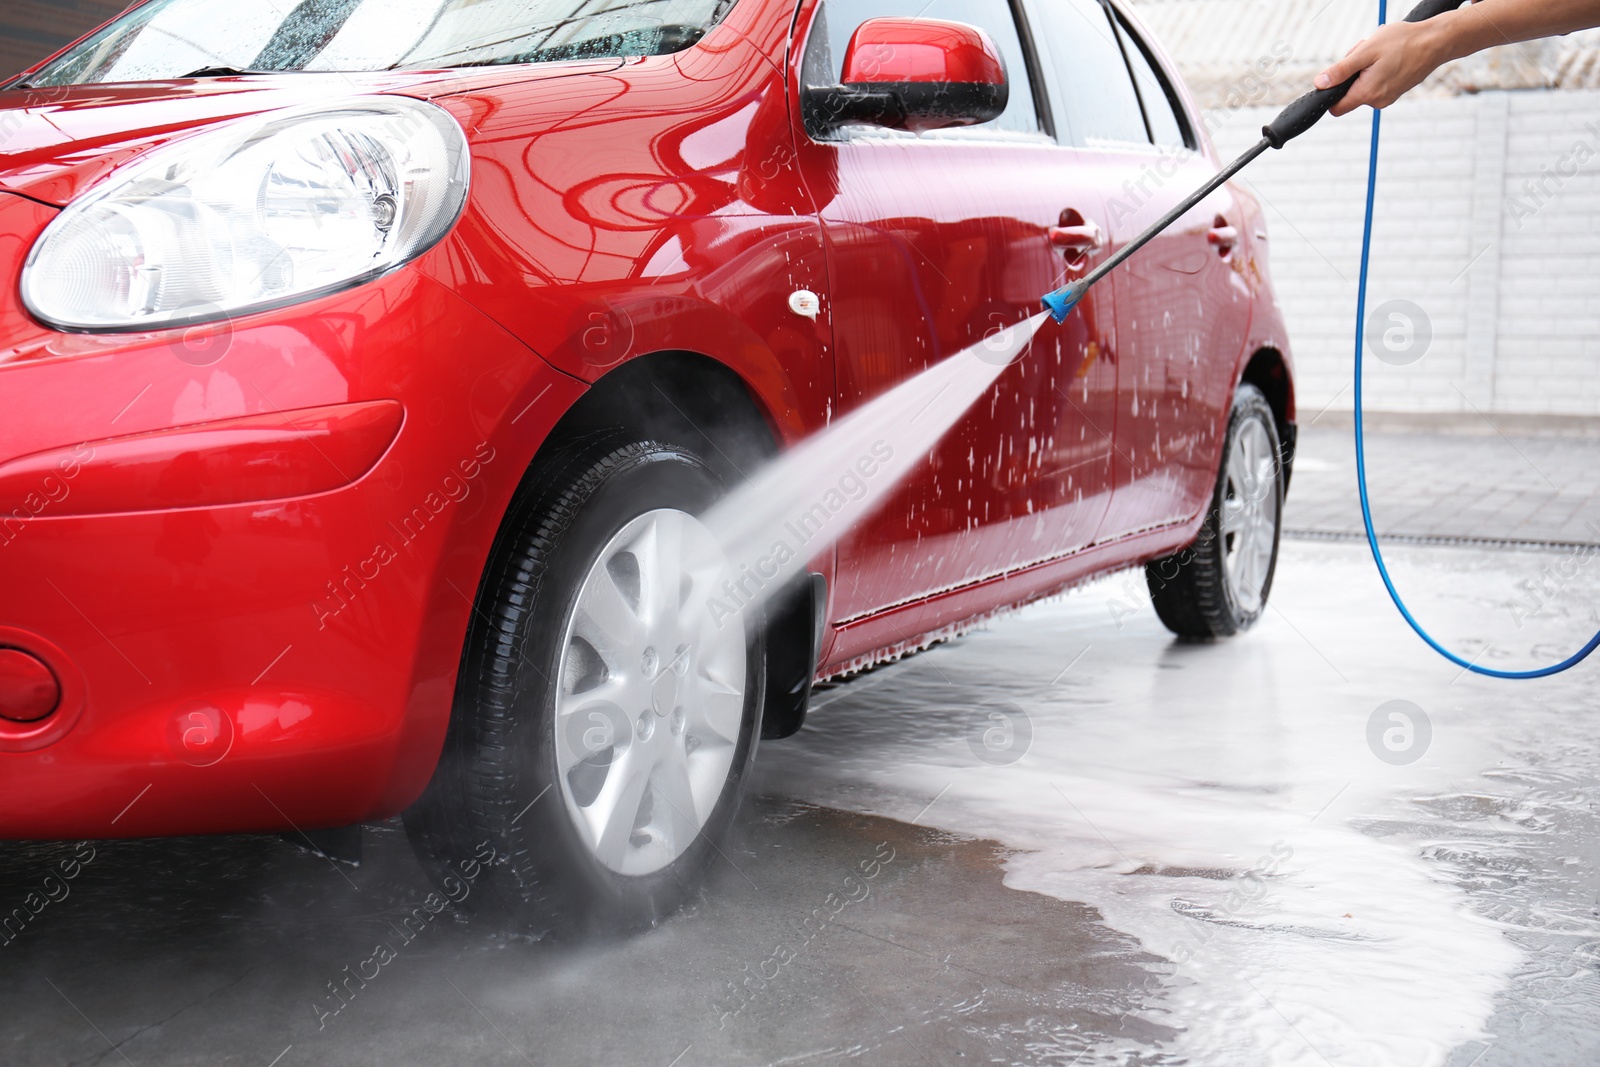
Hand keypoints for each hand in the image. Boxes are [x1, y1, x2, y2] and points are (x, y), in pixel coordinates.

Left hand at [1314, 19, 1446, 114]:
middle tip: (1364, 52)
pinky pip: (1377, 82)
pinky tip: (1388, 55)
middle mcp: (1377, 101)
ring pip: (1363, 85)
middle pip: (1350, 93)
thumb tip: (1320, 84)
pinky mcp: (1395, 91)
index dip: (1331, 93)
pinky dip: (1377, 68)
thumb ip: (1341, 71)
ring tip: (1380, 51)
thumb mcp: (1365, 52)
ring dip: (1365, 67)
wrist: (1436, 41)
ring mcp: (1388, 97)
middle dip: (1352, 72)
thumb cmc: (1403, 42)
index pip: (1336, 108)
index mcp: (1367, 94)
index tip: (1338, 76)